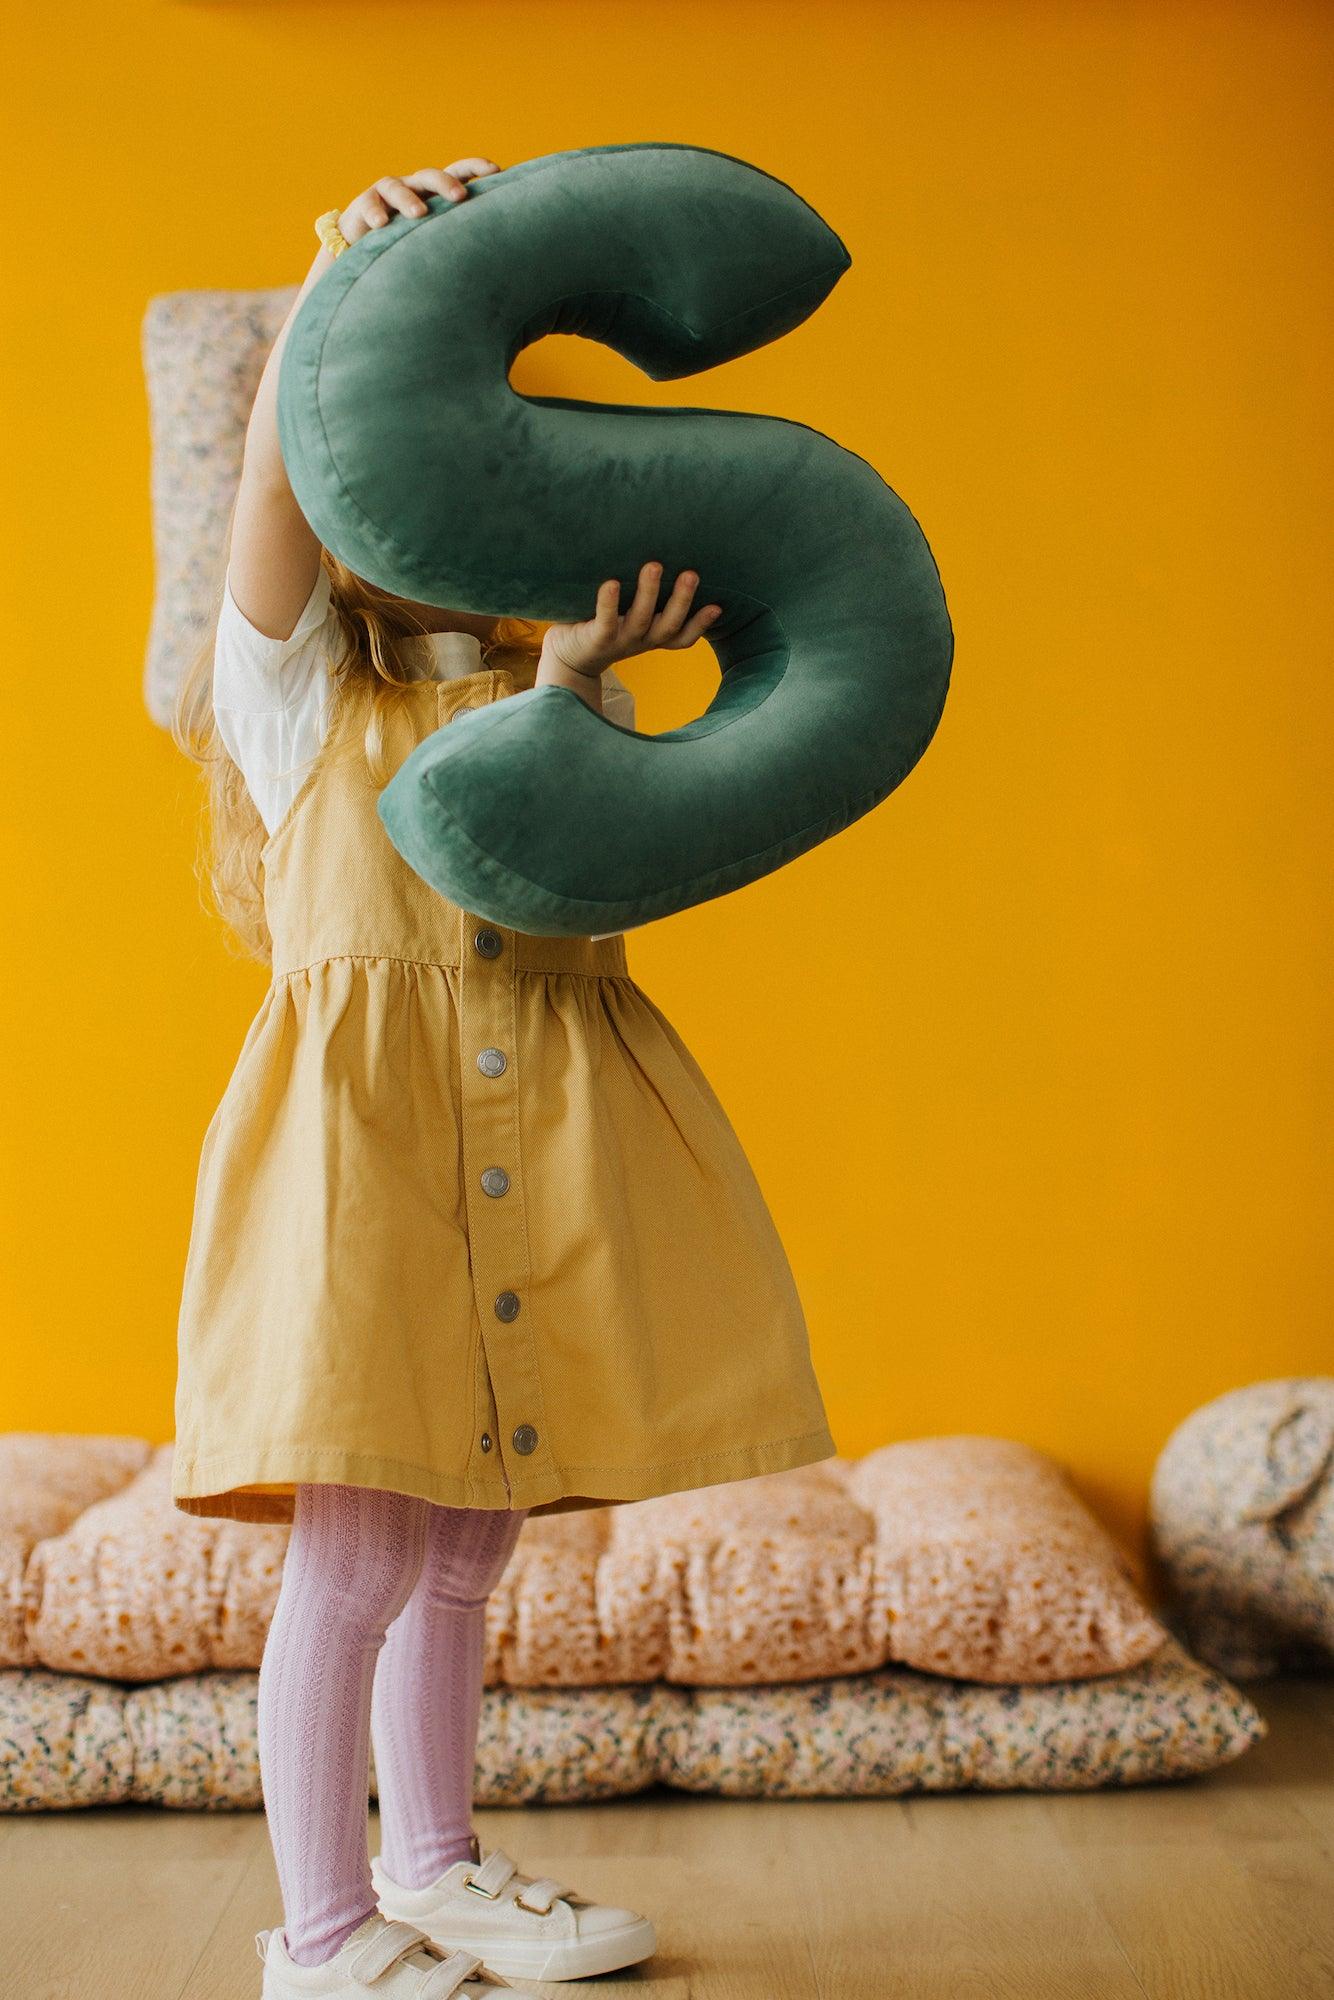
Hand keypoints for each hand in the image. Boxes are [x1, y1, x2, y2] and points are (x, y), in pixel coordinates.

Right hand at [332, 159, 501, 243]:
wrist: (362, 249)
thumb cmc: (407, 247)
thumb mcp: (435, 241)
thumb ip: (459, 240)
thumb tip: (503, 260)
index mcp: (433, 194)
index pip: (456, 172)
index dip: (474, 167)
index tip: (496, 170)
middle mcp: (412, 188)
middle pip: (429, 176)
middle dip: (446, 183)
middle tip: (461, 197)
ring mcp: (386, 195)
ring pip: (397, 187)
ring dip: (409, 200)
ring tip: (419, 214)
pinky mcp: (362, 206)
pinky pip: (369, 204)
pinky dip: (376, 213)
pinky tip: (381, 225)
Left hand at [539, 563, 722, 682]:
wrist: (568, 657)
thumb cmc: (603, 626)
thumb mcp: (631, 616)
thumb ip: (648, 598)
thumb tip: (664, 554)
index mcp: (652, 636)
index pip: (682, 636)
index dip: (701, 624)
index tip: (717, 606)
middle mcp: (641, 640)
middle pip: (668, 625)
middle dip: (682, 600)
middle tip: (692, 574)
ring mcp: (620, 641)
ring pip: (641, 619)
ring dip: (649, 593)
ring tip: (654, 566)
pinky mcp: (596, 639)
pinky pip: (606, 621)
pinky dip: (609, 603)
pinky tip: (611, 583)